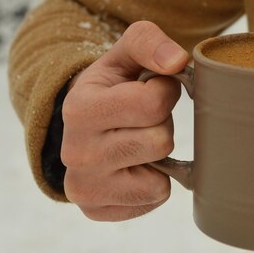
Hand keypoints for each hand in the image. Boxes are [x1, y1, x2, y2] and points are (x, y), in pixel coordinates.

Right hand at [61, 21, 188, 220]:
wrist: (82, 121)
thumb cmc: (112, 84)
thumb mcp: (124, 53)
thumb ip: (150, 42)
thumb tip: (178, 62)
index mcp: (79, 109)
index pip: (153, 104)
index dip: (164, 91)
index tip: (149, 88)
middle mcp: (75, 154)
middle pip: (160, 141)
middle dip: (161, 124)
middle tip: (141, 117)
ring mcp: (83, 187)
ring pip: (159, 177)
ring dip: (158, 154)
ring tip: (136, 137)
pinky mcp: (96, 210)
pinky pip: (153, 198)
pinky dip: (153, 181)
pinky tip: (133, 164)